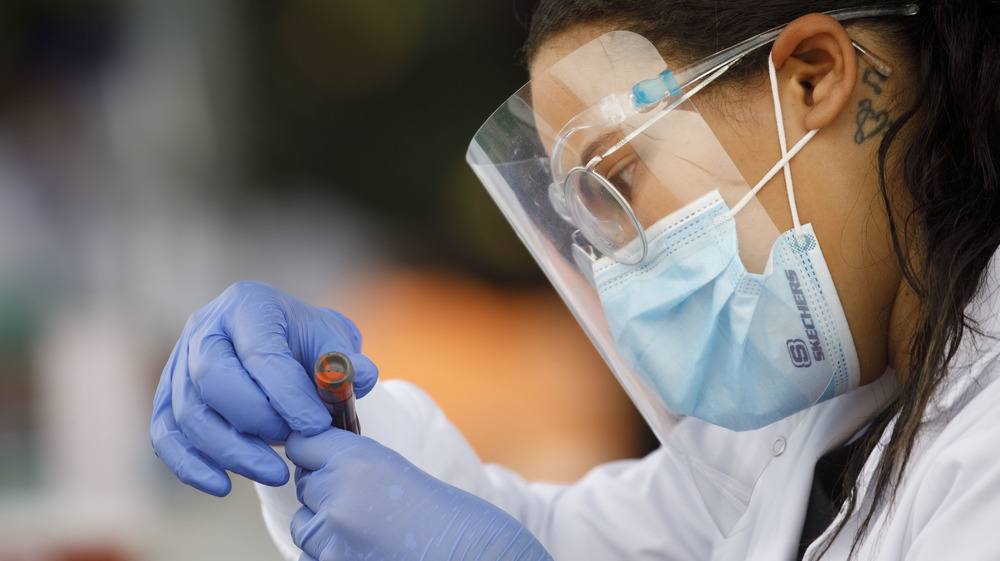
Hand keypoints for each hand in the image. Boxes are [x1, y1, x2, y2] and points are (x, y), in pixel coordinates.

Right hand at [150, 280, 377, 495]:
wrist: (284, 348)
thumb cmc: (308, 344)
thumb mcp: (334, 340)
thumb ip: (345, 359)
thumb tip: (360, 374)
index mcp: (248, 304)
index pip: (260, 351)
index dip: (288, 393)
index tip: (317, 426)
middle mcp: (205, 327)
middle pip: (212, 378)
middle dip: (256, 420)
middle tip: (295, 442)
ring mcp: (179, 362)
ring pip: (189, 413)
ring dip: (231, 451)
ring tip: (275, 472)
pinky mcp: (169, 398)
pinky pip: (165, 436)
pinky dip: (190, 466)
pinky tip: (223, 486)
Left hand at [286, 430, 551, 560]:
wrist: (469, 555)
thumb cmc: (441, 514)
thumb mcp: (396, 469)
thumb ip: (353, 463)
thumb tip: (312, 463)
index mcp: (357, 462)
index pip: (303, 445)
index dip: (313, 453)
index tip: (320, 458)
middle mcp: (339, 497)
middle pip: (305, 487)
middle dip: (325, 494)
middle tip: (366, 504)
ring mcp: (332, 541)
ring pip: (304, 527)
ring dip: (325, 529)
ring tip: (370, 532)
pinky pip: (312, 558)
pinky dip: (332, 556)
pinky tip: (368, 552)